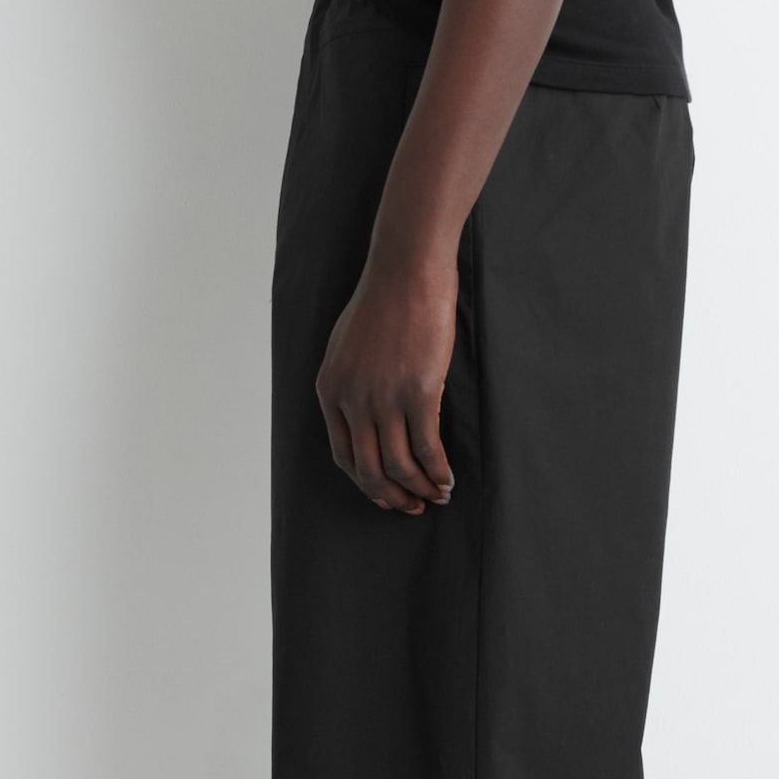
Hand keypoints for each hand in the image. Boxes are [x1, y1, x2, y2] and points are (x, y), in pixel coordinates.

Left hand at [316, 255, 457, 514]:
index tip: (385, 494)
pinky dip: (438, 472)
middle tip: (413, 507)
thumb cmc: (383, 301)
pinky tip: (448, 479)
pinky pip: (427, 449)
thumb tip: (367, 414)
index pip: (342, 456)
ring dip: (420, 489)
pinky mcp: (418, 393)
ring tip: (438, 495)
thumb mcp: (347, 345)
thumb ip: (351, 383)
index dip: (366, 483)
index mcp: (329, 390)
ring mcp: (383, 399)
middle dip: (392, 496)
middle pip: (369, 470)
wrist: (405, 271)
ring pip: (399, 466)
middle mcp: (351, 400)